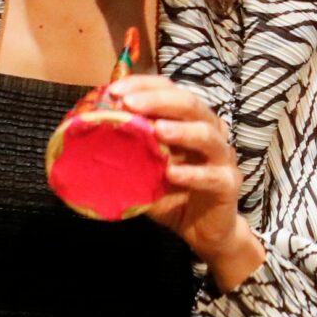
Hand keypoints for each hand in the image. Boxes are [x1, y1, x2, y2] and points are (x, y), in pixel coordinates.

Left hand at [106, 75, 264, 286]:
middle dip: (159, 101)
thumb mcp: (144, 171)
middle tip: (131, 104)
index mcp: (189, 121)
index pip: (171, 90)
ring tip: (156, 130)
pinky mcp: (229, 183)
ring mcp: (222, 157)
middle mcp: (210, 132)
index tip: (116, 90)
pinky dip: (192, 174)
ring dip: (181, 130)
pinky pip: (213, 175)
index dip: (145, 86)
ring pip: (207, 135)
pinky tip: (172, 174)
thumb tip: (87, 138)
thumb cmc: (172, 194)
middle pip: (191, 105)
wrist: (203, 231)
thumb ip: (127, 153)